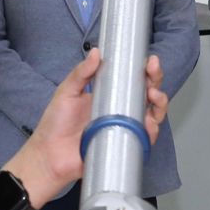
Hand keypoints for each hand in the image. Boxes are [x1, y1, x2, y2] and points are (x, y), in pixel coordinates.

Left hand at [8, 53, 168, 204]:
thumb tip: (96, 53)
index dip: (144, 69)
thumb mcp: (66, 92)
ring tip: (153, 95)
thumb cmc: (55, 125)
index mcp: (108, 95)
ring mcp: (124, 127)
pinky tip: (149, 122)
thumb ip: (81, 73)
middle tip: (152, 72)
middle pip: (147, 93)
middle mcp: (120, 110)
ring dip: (159, 103)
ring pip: (153, 114)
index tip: (148, 60)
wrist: (49, 156)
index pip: (132, 79)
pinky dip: (152, 130)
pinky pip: (145, 138)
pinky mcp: (124, 145)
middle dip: (156, 80)